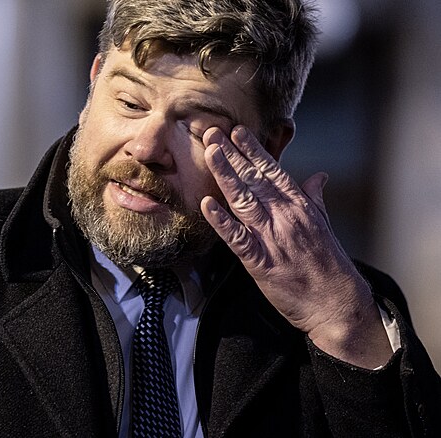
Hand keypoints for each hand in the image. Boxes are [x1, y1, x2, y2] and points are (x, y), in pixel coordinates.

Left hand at [200, 126, 392, 368]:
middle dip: (232, 154)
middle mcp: (285, 216)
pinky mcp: (259, 262)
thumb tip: (318, 177)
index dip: (253, 150)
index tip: (237, 131)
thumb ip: (315, 198)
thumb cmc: (330, 265)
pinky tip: (207, 204)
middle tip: (213, 132)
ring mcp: (271, 238)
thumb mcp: (325, 225)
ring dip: (225, 175)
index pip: (273, 171)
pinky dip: (221, 221)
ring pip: (243, 200)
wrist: (337, 303)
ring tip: (210, 153)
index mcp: (300, 206)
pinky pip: (236, 238)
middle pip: (254, 180)